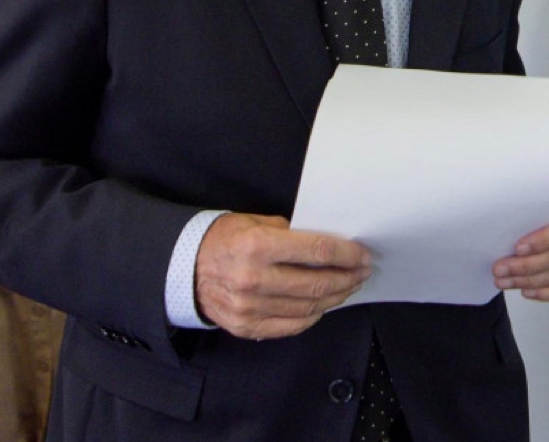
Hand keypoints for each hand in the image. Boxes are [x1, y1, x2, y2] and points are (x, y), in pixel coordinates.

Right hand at [194, 213, 371, 339]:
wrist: (184, 267)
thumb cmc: (225, 239)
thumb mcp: (256, 223)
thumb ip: (292, 233)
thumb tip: (330, 244)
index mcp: (257, 246)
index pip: (317, 251)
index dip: (347, 254)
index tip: (363, 255)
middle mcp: (253, 279)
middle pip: (317, 282)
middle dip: (348, 277)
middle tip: (362, 272)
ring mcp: (248, 307)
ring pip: (308, 307)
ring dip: (335, 297)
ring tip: (348, 287)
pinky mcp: (245, 326)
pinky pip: (291, 325)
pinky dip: (313, 316)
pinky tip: (324, 304)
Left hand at [494, 185, 548, 300]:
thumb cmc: (540, 196)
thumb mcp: (538, 191)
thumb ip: (530, 202)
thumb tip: (502, 220)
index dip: (545, 240)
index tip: (517, 247)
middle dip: (528, 265)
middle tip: (499, 269)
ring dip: (531, 281)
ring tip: (504, 281)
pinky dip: (548, 293)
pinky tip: (526, 292)